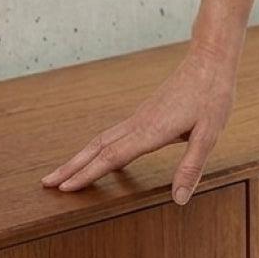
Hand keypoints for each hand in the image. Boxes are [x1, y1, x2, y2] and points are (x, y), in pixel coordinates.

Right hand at [39, 42, 238, 205]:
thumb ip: (192, 166)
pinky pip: (115, 133)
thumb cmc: (212, 95)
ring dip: (81, 156)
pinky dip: (99, 147)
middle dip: (71, 166)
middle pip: (97, 147)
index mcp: (151, 131)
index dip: (88, 174)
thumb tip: (179, 199)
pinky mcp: (146, 112)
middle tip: (46, 183)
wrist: (210, 58)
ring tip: (64, 172)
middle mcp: (139, 123)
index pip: (112, 157)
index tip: (64, 188)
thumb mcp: (209, 133)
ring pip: (103, 138)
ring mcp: (140, 116)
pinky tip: (101, 155)